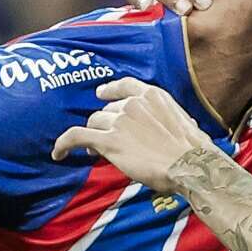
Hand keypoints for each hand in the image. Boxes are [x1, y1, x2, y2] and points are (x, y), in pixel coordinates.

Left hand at [52, 77, 216, 191]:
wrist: (190, 165)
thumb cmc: (193, 150)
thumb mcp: (185, 123)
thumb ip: (171, 118)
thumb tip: (173, 127)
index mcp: (153, 95)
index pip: (124, 85)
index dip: (109, 90)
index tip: (101, 94)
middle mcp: (133, 104)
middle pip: (108, 109)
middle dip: (107, 124)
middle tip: (110, 141)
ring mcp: (119, 121)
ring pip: (93, 122)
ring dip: (93, 136)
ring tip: (95, 152)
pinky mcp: (108, 141)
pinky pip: (75, 136)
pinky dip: (63, 144)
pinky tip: (58, 153)